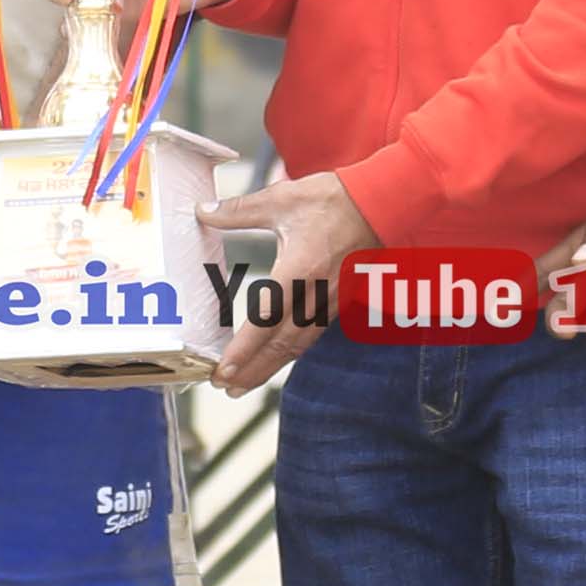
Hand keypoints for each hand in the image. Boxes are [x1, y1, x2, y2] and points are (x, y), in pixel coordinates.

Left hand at [211, 166, 375, 392]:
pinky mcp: (338, 302)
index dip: (244, 348)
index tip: (223, 369)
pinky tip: (276, 360)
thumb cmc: (334, 199)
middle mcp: (316, 293)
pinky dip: (289, 353)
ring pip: (296, 345)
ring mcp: (330, 301)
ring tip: (242, 385)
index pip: (266, 318)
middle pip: (280, 344)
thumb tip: (203, 211)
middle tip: (223, 386)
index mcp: (299, 269)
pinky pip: (311, 336)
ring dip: (268, 368)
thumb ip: (239, 210)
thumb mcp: (281, 199)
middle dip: (250, 369)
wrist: (382, 205)